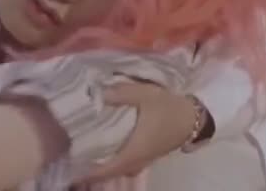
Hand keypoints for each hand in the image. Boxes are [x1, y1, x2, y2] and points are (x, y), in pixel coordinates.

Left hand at [80, 83, 199, 181]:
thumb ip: (120, 93)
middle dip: (92, 170)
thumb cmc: (168, 108)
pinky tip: (107, 149)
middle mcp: (137, 161)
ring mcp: (144, 160)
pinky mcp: (148, 155)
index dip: (88, 173)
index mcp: (133, 152)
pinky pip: (126, 164)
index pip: (106, 169)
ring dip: (104, 167)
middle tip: (74, 160)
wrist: (194, 117)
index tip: (71, 170)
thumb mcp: (144, 95)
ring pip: (119, 169)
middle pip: (110, 172)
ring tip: (86, 156)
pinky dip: (114, 162)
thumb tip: (96, 93)